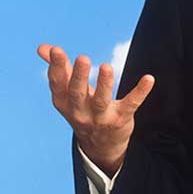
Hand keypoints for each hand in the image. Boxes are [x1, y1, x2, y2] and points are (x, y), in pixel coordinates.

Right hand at [37, 43, 154, 175]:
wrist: (100, 146)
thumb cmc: (83, 110)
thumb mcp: (68, 94)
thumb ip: (60, 69)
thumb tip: (42, 47)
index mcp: (64, 102)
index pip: (58, 84)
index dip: (56, 67)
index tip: (56, 50)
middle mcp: (80, 112)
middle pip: (77, 93)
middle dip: (79, 76)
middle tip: (82, 58)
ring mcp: (100, 117)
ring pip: (101, 101)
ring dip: (104, 84)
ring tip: (106, 67)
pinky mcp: (121, 119)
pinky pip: (131, 104)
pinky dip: (140, 92)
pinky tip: (149, 79)